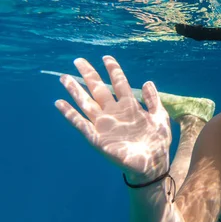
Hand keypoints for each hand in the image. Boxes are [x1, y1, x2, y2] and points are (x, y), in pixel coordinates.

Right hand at [55, 56, 171, 182]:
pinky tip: (60, 103)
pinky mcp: (97, 138)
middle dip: (89, 75)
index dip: (113, 70)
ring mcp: (104, 125)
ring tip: (65, 78)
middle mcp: (114, 113)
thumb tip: (147, 82)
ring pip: (86, 104)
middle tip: (78, 61)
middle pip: (98, 90)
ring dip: (75, 91)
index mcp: (130, 107)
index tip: (106, 57)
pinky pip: (80, 124)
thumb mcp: (160, 117)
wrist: (153, 164)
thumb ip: (153, 100)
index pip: (119, 84)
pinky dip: (70, 114)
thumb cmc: (157, 142)